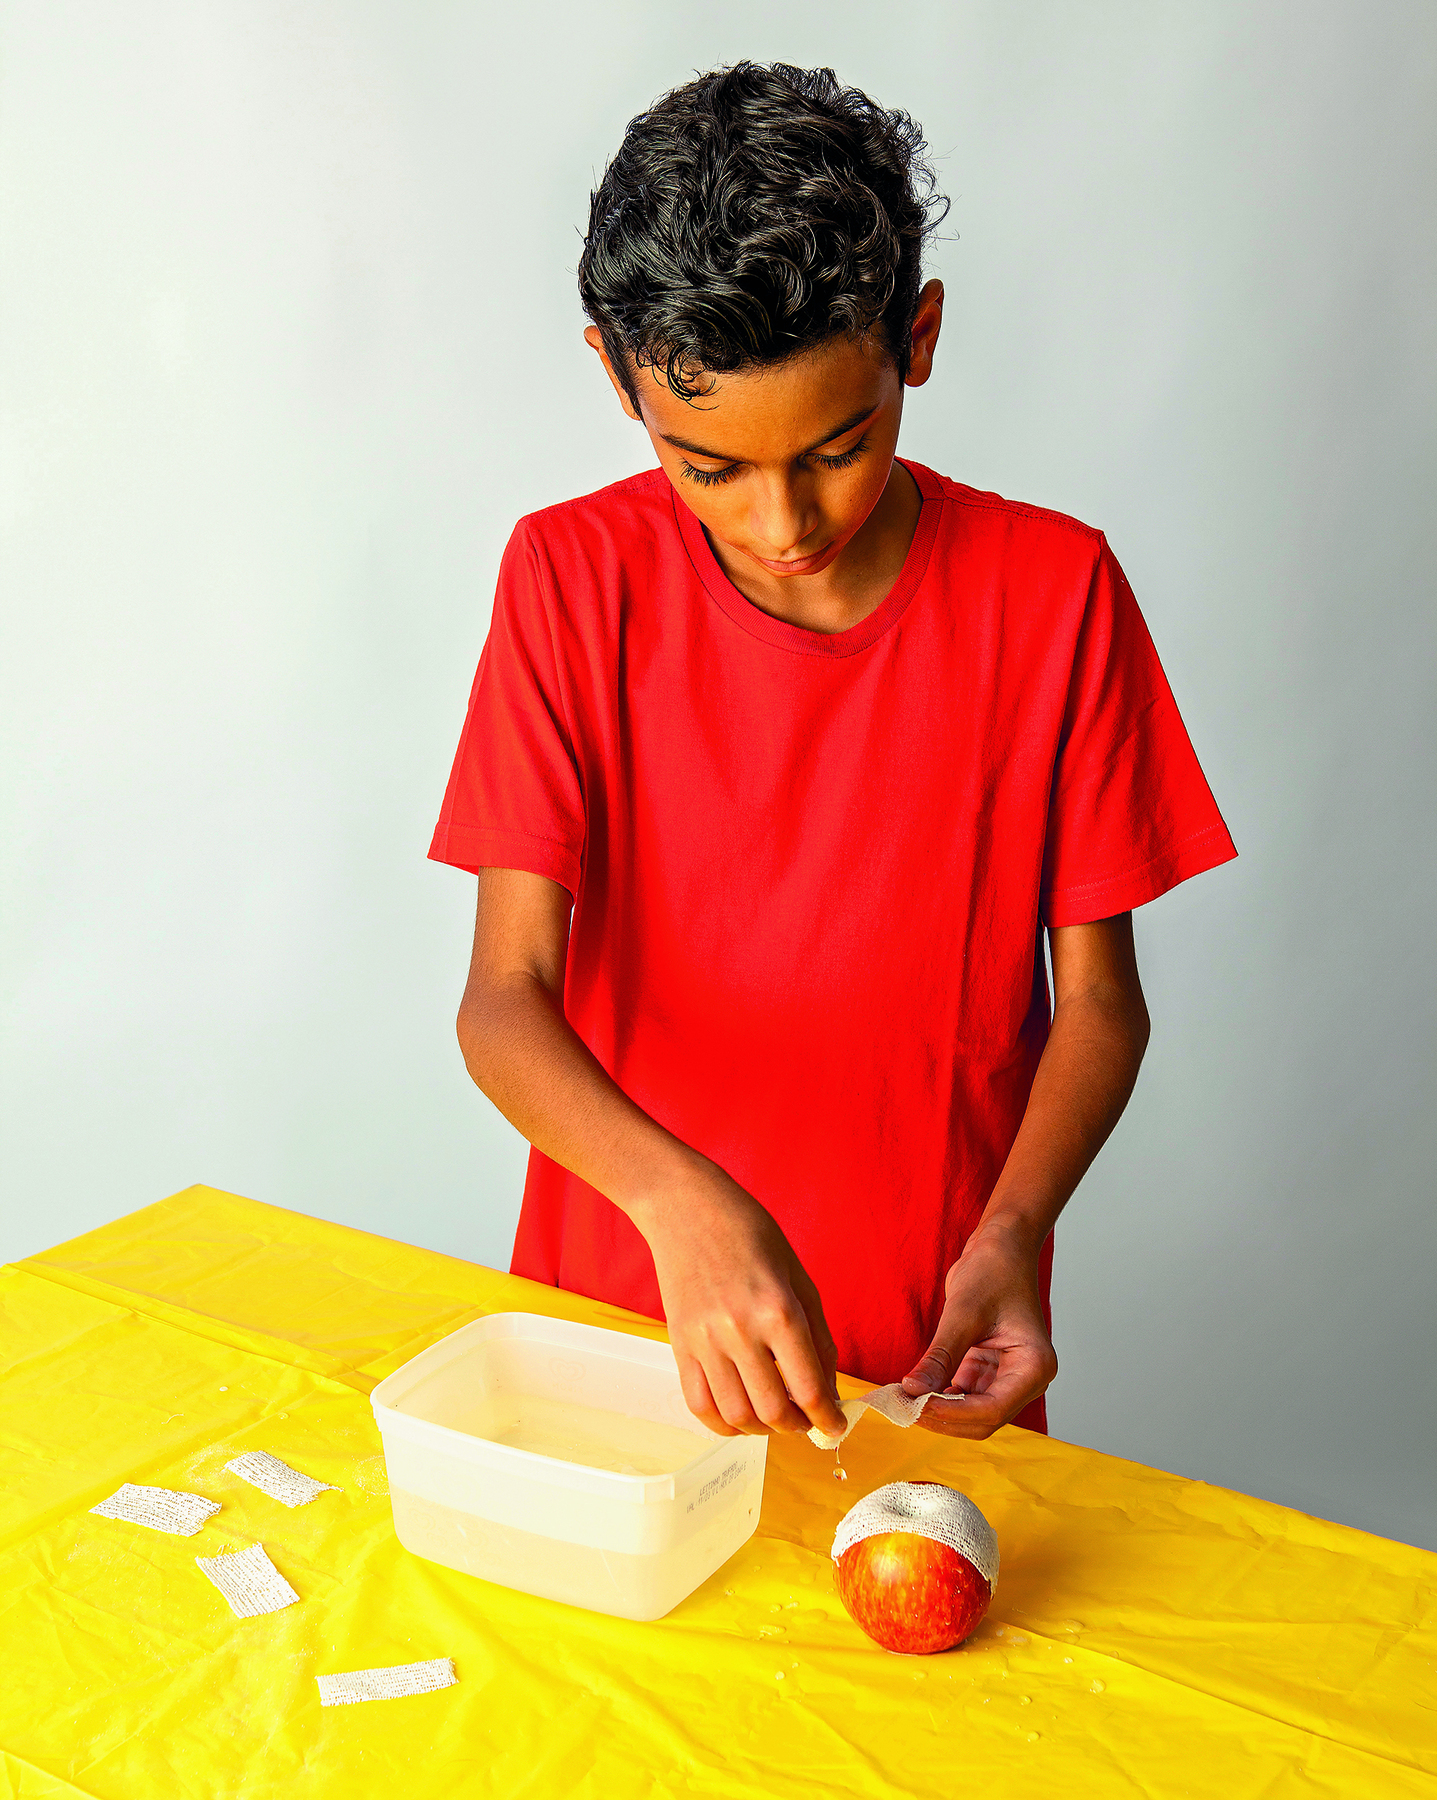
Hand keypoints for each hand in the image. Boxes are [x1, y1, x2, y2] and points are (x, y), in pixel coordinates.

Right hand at [635, 1166, 846, 1440]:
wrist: (686, 1208)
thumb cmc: (750, 1233)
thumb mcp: (799, 1277)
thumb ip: (817, 1336)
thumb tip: (827, 1390)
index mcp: (778, 1310)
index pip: (809, 1389)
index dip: (828, 1419)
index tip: (836, 1427)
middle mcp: (740, 1331)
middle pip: (773, 1412)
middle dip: (798, 1427)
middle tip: (807, 1421)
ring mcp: (704, 1341)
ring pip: (737, 1416)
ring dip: (763, 1431)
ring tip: (776, 1418)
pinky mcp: (679, 1345)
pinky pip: (699, 1405)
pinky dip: (724, 1424)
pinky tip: (742, 1416)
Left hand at [900, 1226, 1057, 1438]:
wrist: (1000, 1248)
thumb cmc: (994, 1270)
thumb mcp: (963, 1313)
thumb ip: (940, 1357)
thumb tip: (912, 1391)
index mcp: (1035, 1366)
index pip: (993, 1409)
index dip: (951, 1414)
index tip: (914, 1405)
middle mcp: (1027, 1379)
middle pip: (983, 1419)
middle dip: (942, 1416)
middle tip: (901, 1405)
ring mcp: (1008, 1377)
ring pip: (971, 1413)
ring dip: (938, 1410)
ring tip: (903, 1399)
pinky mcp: (988, 1371)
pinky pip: (963, 1396)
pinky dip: (939, 1396)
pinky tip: (915, 1390)